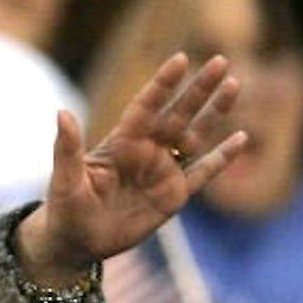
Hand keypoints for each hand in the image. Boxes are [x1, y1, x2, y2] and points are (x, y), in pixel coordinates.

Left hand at [16, 53, 247, 283]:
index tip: (180, 58)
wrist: (77, 244)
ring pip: (195, 135)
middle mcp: (146, 152)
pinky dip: (222, 157)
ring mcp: (162, 171)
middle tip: (220, 60)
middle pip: (178, 113)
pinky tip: (241, 138)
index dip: (163, 84)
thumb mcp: (65, 180)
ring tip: (234, 85)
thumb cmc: (65, 210)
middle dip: (199, 88)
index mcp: (121, 144)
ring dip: (215, 112)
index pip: (146, 107)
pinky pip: (203, 172)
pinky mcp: (174, 195)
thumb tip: (62, 113)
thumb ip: (67, 148)